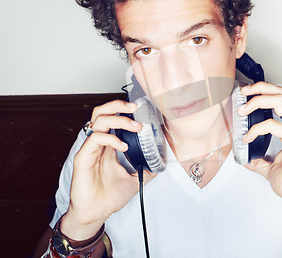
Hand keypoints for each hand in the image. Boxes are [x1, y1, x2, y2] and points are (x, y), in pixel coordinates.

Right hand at [62, 100, 155, 239]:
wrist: (96, 213)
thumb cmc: (109, 196)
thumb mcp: (134, 179)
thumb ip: (147, 168)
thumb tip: (161, 162)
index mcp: (108, 145)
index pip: (111, 118)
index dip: (123, 109)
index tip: (140, 109)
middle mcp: (97, 144)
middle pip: (101, 112)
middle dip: (118, 105)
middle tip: (135, 108)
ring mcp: (89, 149)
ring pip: (98, 121)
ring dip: (119, 120)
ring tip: (135, 127)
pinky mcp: (83, 158)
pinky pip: (95, 139)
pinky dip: (111, 139)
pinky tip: (123, 147)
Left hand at [239, 82, 281, 234]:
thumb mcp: (269, 167)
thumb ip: (258, 159)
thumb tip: (243, 157)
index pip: (281, 96)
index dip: (263, 90)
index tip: (245, 94)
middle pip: (281, 92)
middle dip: (259, 88)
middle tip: (243, 94)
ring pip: (279, 101)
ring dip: (258, 101)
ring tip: (243, 111)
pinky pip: (273, 125)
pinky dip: (257, 128)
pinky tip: (248, 137)